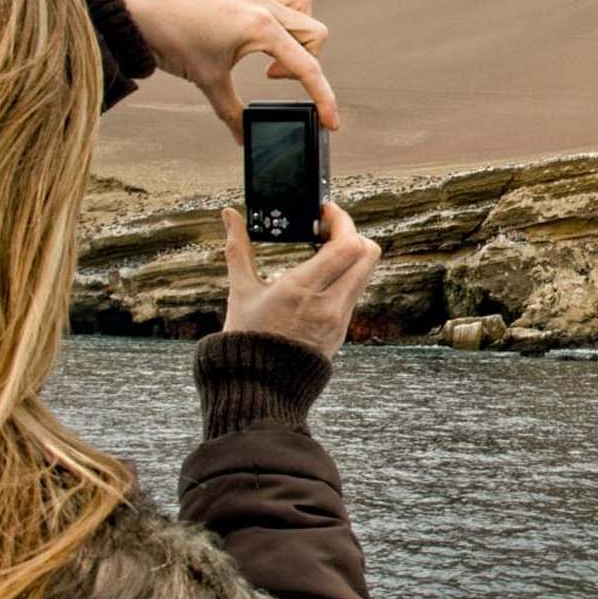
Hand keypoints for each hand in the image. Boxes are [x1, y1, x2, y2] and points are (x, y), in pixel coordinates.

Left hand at [116, 0, 339, 142]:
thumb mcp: (206, 81)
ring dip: (299, 33)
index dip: (324, 98)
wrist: (136, 8)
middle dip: (305, 63)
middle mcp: (265, 4)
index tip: (331, 123)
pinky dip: (281, 18)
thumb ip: (232, 114)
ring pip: (304, 6)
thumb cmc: (170, 39)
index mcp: (261, 27)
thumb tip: (244, 139)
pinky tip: (256, 35)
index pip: (307, 66)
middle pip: (315, 34)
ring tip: (270, 53)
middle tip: (271, 79)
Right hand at [220, 202, 380, 356]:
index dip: (343, 221)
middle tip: (328, 228)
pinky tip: (322, 275)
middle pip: (368, 253)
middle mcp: (328, 304)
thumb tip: (229, 215)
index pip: (347, 245)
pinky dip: (345, 276)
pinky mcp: (343, 330)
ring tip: (323, 250)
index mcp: (302, 290)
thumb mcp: (240, 291)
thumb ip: (238, 249)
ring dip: (351, 254)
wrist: (259, 387)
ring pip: (365, 272)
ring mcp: (340, 318)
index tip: (325, 211)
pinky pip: (355, 292)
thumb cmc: (245, 338)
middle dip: (352, 233)